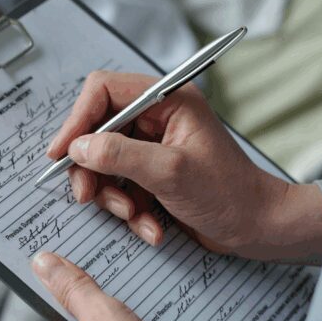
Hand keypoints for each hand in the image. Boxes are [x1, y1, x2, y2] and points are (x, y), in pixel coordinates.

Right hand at [47, 71, 321, 261]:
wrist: (259, 229)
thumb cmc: (230, 195)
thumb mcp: (170, 173)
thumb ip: (120, 155)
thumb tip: (78, 147)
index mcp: (167, 99)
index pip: (103, 91)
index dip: (77, 120)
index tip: (62, 153)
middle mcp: (158, 117)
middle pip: (97, 130)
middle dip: (92, 168)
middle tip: (87, 194)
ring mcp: (153, 146)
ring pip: (104, 162)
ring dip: (112, 195)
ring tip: (132, 215)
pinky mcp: (152, 172)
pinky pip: (120, 185)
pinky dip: (128, 208)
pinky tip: (149, 225)